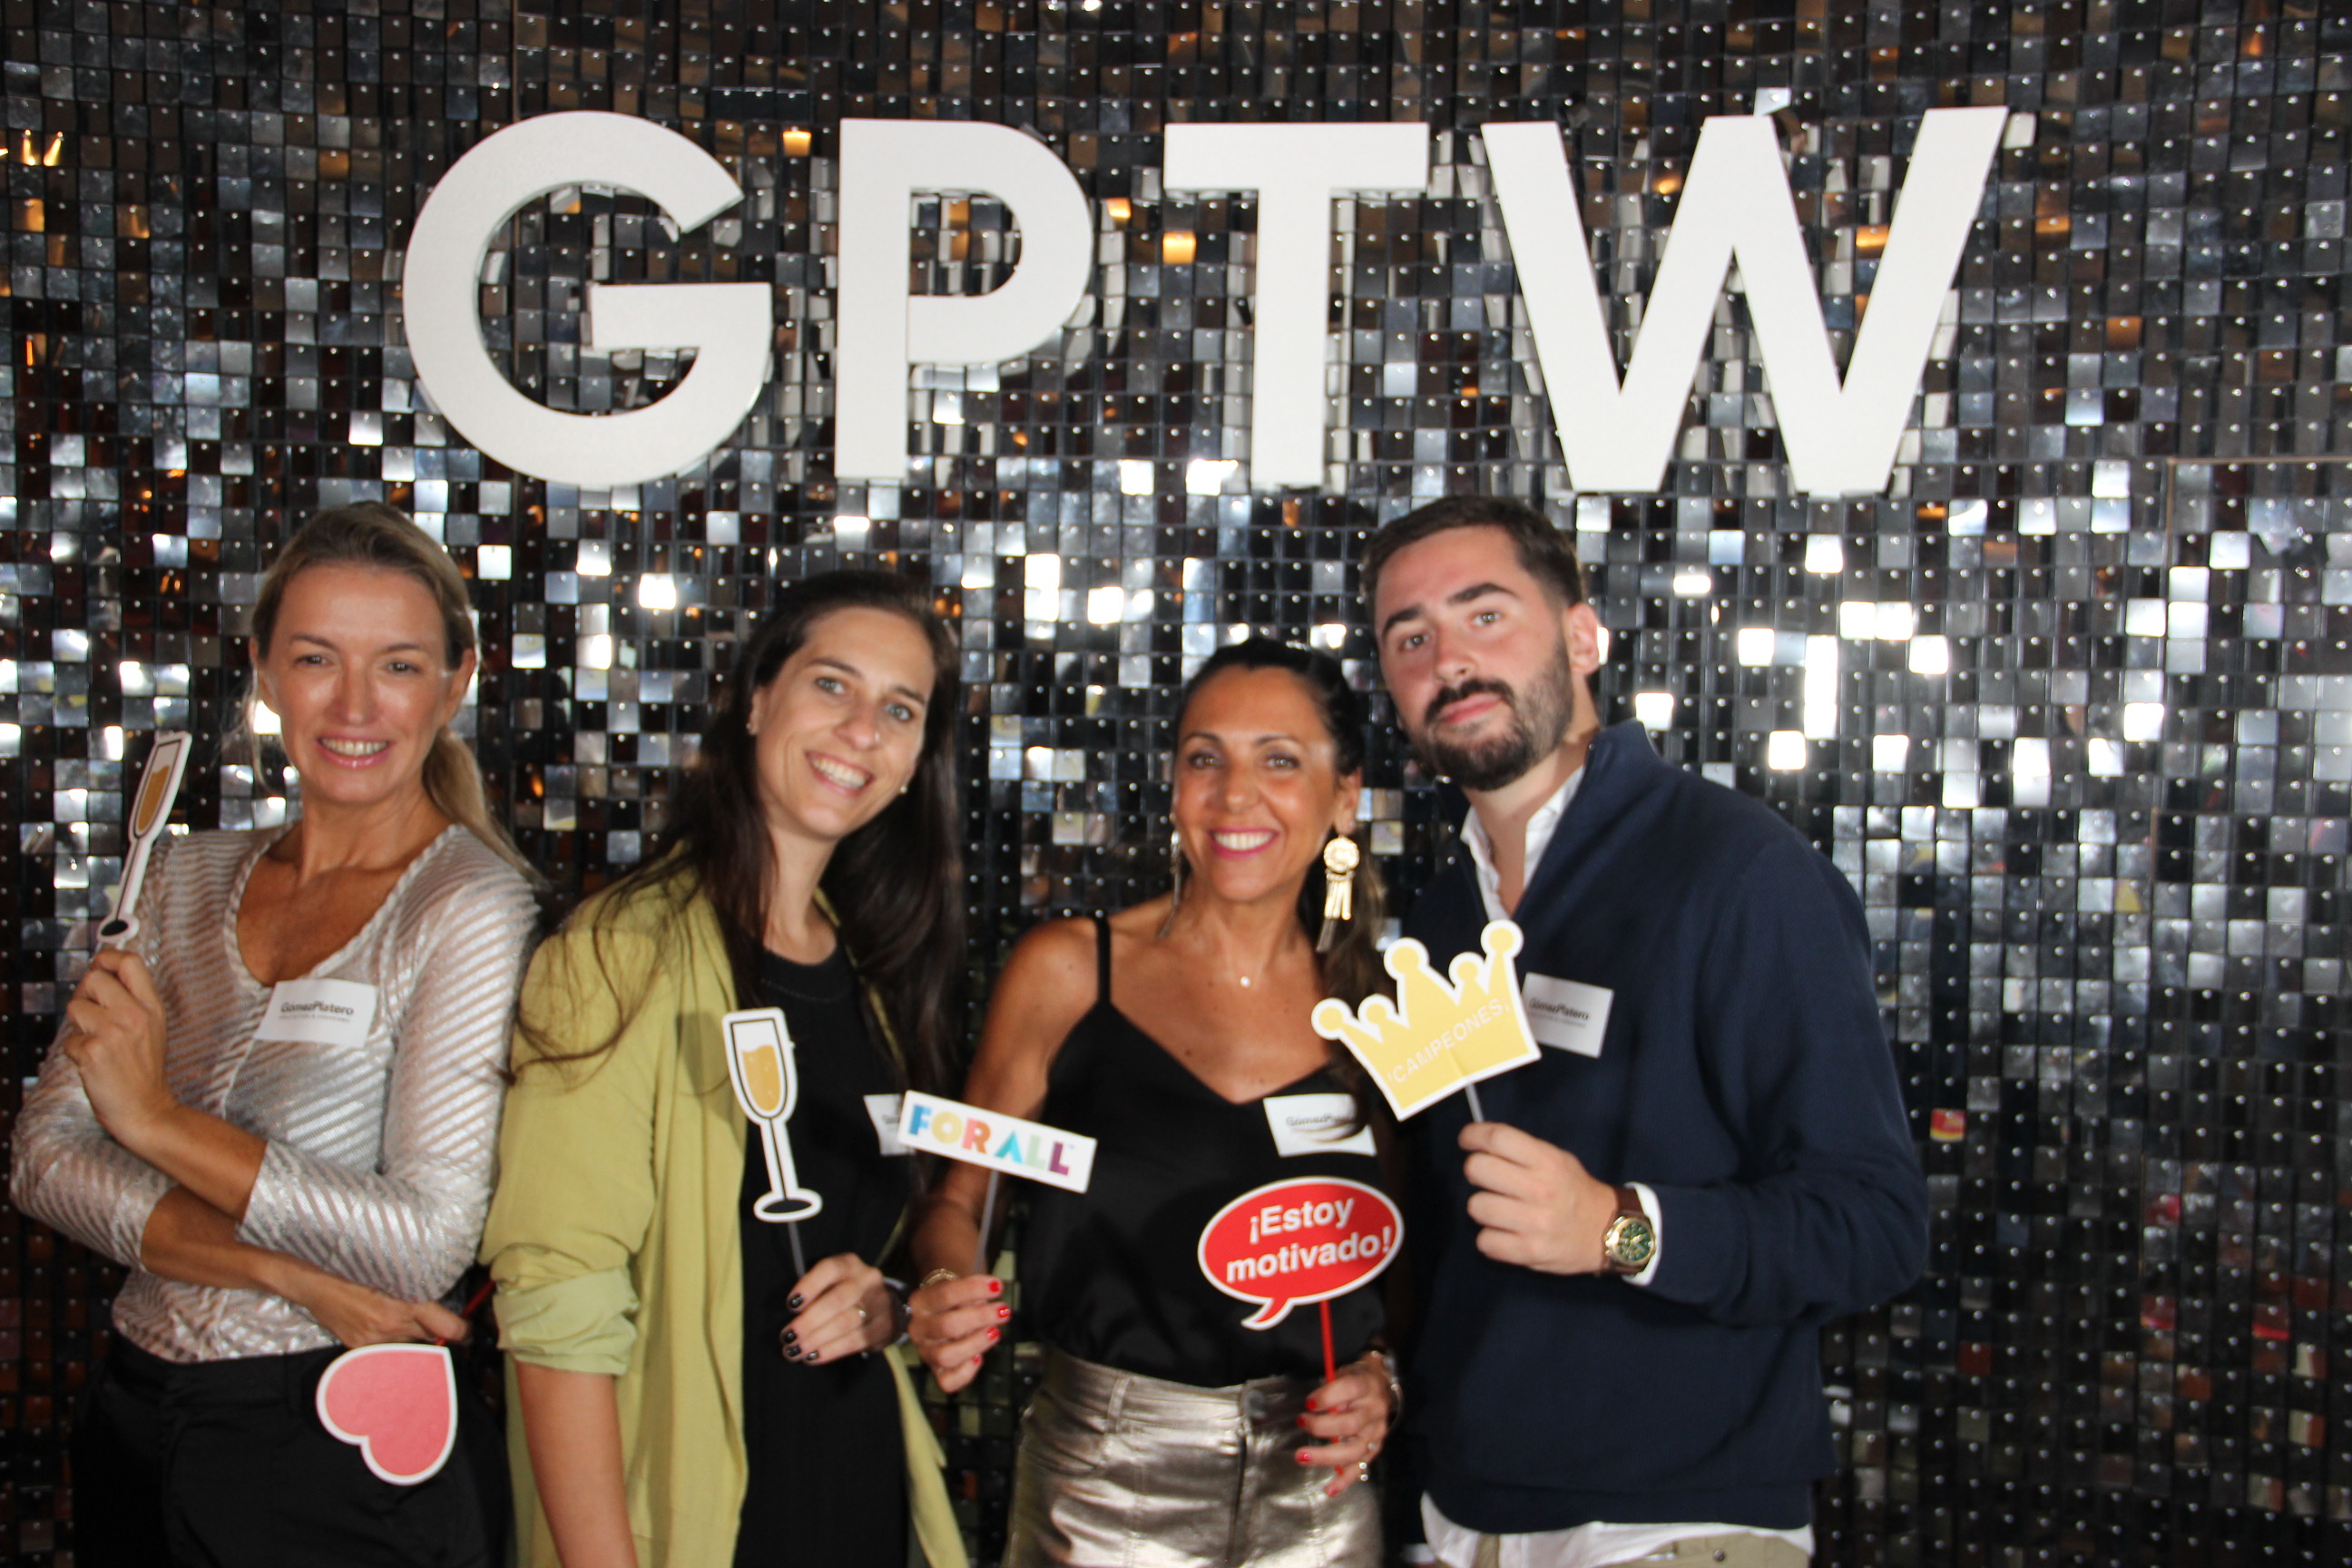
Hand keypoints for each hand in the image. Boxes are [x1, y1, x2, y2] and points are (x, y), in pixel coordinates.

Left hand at [61, 950, 178, 1148]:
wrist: (145, 1109)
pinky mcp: (93, 1052)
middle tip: (92, 1013)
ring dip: (77, 1024)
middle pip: (94, 978)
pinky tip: (93, 1062)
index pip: (130, 961)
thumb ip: (132, 999)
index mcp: (152, 1006)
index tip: (99, 968)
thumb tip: (99, 973)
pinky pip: (69, 1040)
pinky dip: (75, 1051)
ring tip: (94, 1040)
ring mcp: (113, 1033)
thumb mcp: (152, 1026)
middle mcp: (134, 1015)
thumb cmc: (144, 1070)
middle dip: (84, 993)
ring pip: (75, 1007)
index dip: (107, 957)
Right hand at [284, 1267, 468, 1347]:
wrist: (317, 1287)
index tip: (467, 1332)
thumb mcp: (393, 1275)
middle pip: (431, 1339)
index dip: (462, 1332)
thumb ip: (417, 1294)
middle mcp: (392, 1327)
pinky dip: (391, 1344)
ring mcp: (374, 1341)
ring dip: (414, 1339)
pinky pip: (385, 1351)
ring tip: (408, 1326)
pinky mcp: (359, 1349)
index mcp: (404, 1306)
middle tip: (445, 1330)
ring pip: (409, 1346)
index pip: (448, 1328)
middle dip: (439, 1335)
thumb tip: (442, 1305)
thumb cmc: (356, 1273)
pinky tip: (386, 1332)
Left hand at [779, 1253, 897, 1366]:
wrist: (883, 1305)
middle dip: (809, 1321)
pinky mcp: (884, 1327)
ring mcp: (879, 1303)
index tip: (791, 1305)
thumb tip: (792, 1318)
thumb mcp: (832, 1282)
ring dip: (816, 1339)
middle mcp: (867, 1280)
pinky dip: (831, 1351)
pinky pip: (855, 1341)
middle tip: (788, 1337)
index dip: (809, 1286)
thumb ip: (815, 1293)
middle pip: (837, 1300)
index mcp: (850, 1264)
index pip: (829, 1269)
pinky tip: (813, 1357)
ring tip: (796, 1351)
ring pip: (845, 1323)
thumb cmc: (843, 1293)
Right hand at [907, 1271, 1006, 1393]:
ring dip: (976, 1343)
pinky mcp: (936, 1372)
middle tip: (1003, 1310)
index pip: (945, 1294)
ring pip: (946, 1356)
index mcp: (921, 1303)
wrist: (941, 1316)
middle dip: (980, 1317)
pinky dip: (966, 1372)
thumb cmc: (954, 1301)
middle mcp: (919, 1329)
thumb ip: (972, 1291)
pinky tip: (979, 1358)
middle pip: (947, 1326)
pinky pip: (948, 1382)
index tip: (996, 1286)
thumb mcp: (958, 1288)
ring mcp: (926, 1352)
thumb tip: (991, 1292)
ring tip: (995, 1332)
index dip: (972, 1289)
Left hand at [1297, 1352, 1394, 1497]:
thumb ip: (1331, 1388)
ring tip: (1302, 1456)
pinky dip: (1344, 1480)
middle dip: (1321, 1427)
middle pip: (1350, 1424)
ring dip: (1326, 1456)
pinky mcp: (1375, 1448)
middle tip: (1301, 1423)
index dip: (1327, 1397)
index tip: (1309, 1403)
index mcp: (1366, 1385)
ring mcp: (1376, 1433)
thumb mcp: (1344, 1372)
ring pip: (1354, 1450)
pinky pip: (1360, 1468)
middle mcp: (1374, 1411)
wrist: (1382, 1385)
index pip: (1349, 1389)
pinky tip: (1329, 1489)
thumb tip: (1312, 1408)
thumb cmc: (1356, 1380)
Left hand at [1460, 1121, 1618, 1274]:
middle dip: (1476, 1171)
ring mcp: (1534, 1223)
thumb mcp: (1558, 1159)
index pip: (1497, 1138)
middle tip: (1488, 1178)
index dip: (1473, 1135)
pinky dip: (1490, 1239)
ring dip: (1483, 1207)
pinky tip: (1505, 1233)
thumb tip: (1480, 1143)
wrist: (1609, 1231)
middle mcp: (1540, 1190)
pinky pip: (1485, 1242)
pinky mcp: (1529, 1252)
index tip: (1467, 1140)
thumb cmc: (1575, 1191)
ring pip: (1476, 1207)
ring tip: (1500, 1210)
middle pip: (1477, 1169)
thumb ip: (1523, 1151)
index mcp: (1547, 1161)